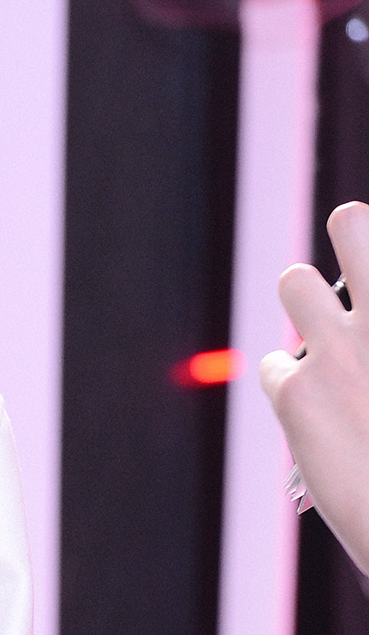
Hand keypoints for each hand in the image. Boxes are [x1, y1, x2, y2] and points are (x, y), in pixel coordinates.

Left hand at [260, 200, 368, 573]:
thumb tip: (358, 337)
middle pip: (350, 223)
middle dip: (350, 233)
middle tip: (358, 266)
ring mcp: (341, 348)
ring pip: (295, 282)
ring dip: (306, 302)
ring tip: (327, 339)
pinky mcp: (297, 392)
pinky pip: (276, 365)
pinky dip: (289, 384)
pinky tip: (311, 411)